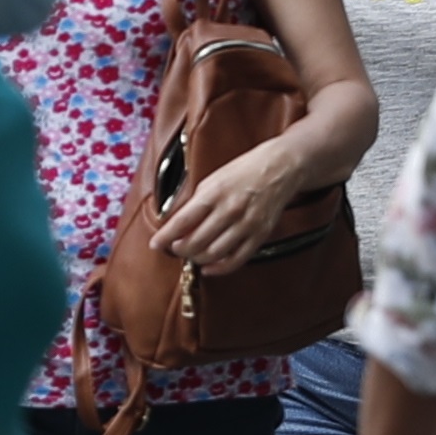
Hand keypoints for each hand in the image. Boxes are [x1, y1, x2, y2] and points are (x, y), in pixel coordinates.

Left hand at [153, 143, 308, 274]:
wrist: (279, 166)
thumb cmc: (244, 171)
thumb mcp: (213, 180)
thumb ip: (195, 203)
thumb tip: (177, 225)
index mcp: (214, 193)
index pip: (181, 222)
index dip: (165, 237)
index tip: (156, 244)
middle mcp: (229, 210)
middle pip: (195, 242)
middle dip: (180, 250)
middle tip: (175, 248)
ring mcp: (246, 224)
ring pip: (213, 254)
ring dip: (197, 258)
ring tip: (192, 254)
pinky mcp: (260, 235)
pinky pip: (236, 260)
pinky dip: (219, 268)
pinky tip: (209, 267)